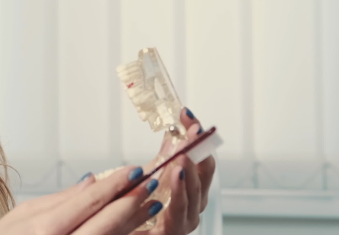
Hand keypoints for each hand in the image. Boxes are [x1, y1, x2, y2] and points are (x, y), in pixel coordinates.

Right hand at [0, 166, 163, 234]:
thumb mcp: (19, 218)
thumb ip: (57, 201)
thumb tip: (89, 181)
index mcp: (43, 230)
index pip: (88, 202)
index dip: (116, 184)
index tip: (136, 170)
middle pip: (107, 224)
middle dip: (133, 202)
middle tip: (153, 184)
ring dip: (136, 225)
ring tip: (153, 205)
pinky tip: (140, 231)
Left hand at [142, 108, 216, 233]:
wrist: (135, 232)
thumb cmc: (149, 208)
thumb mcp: (158, 175)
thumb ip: (166, 155)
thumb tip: (172, 129)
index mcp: (194, 188)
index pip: (203, 157)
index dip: (197, 135)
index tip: (187, 115)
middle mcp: (195, 203)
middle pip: (203, 173)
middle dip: (198, 150)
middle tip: (192, 130)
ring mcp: (187, 218)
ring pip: (193, 193)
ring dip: (188, 172)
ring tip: (183, 154)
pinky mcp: (173, 231)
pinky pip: (177, 212)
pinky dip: (178, 194)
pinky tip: (174, 176)